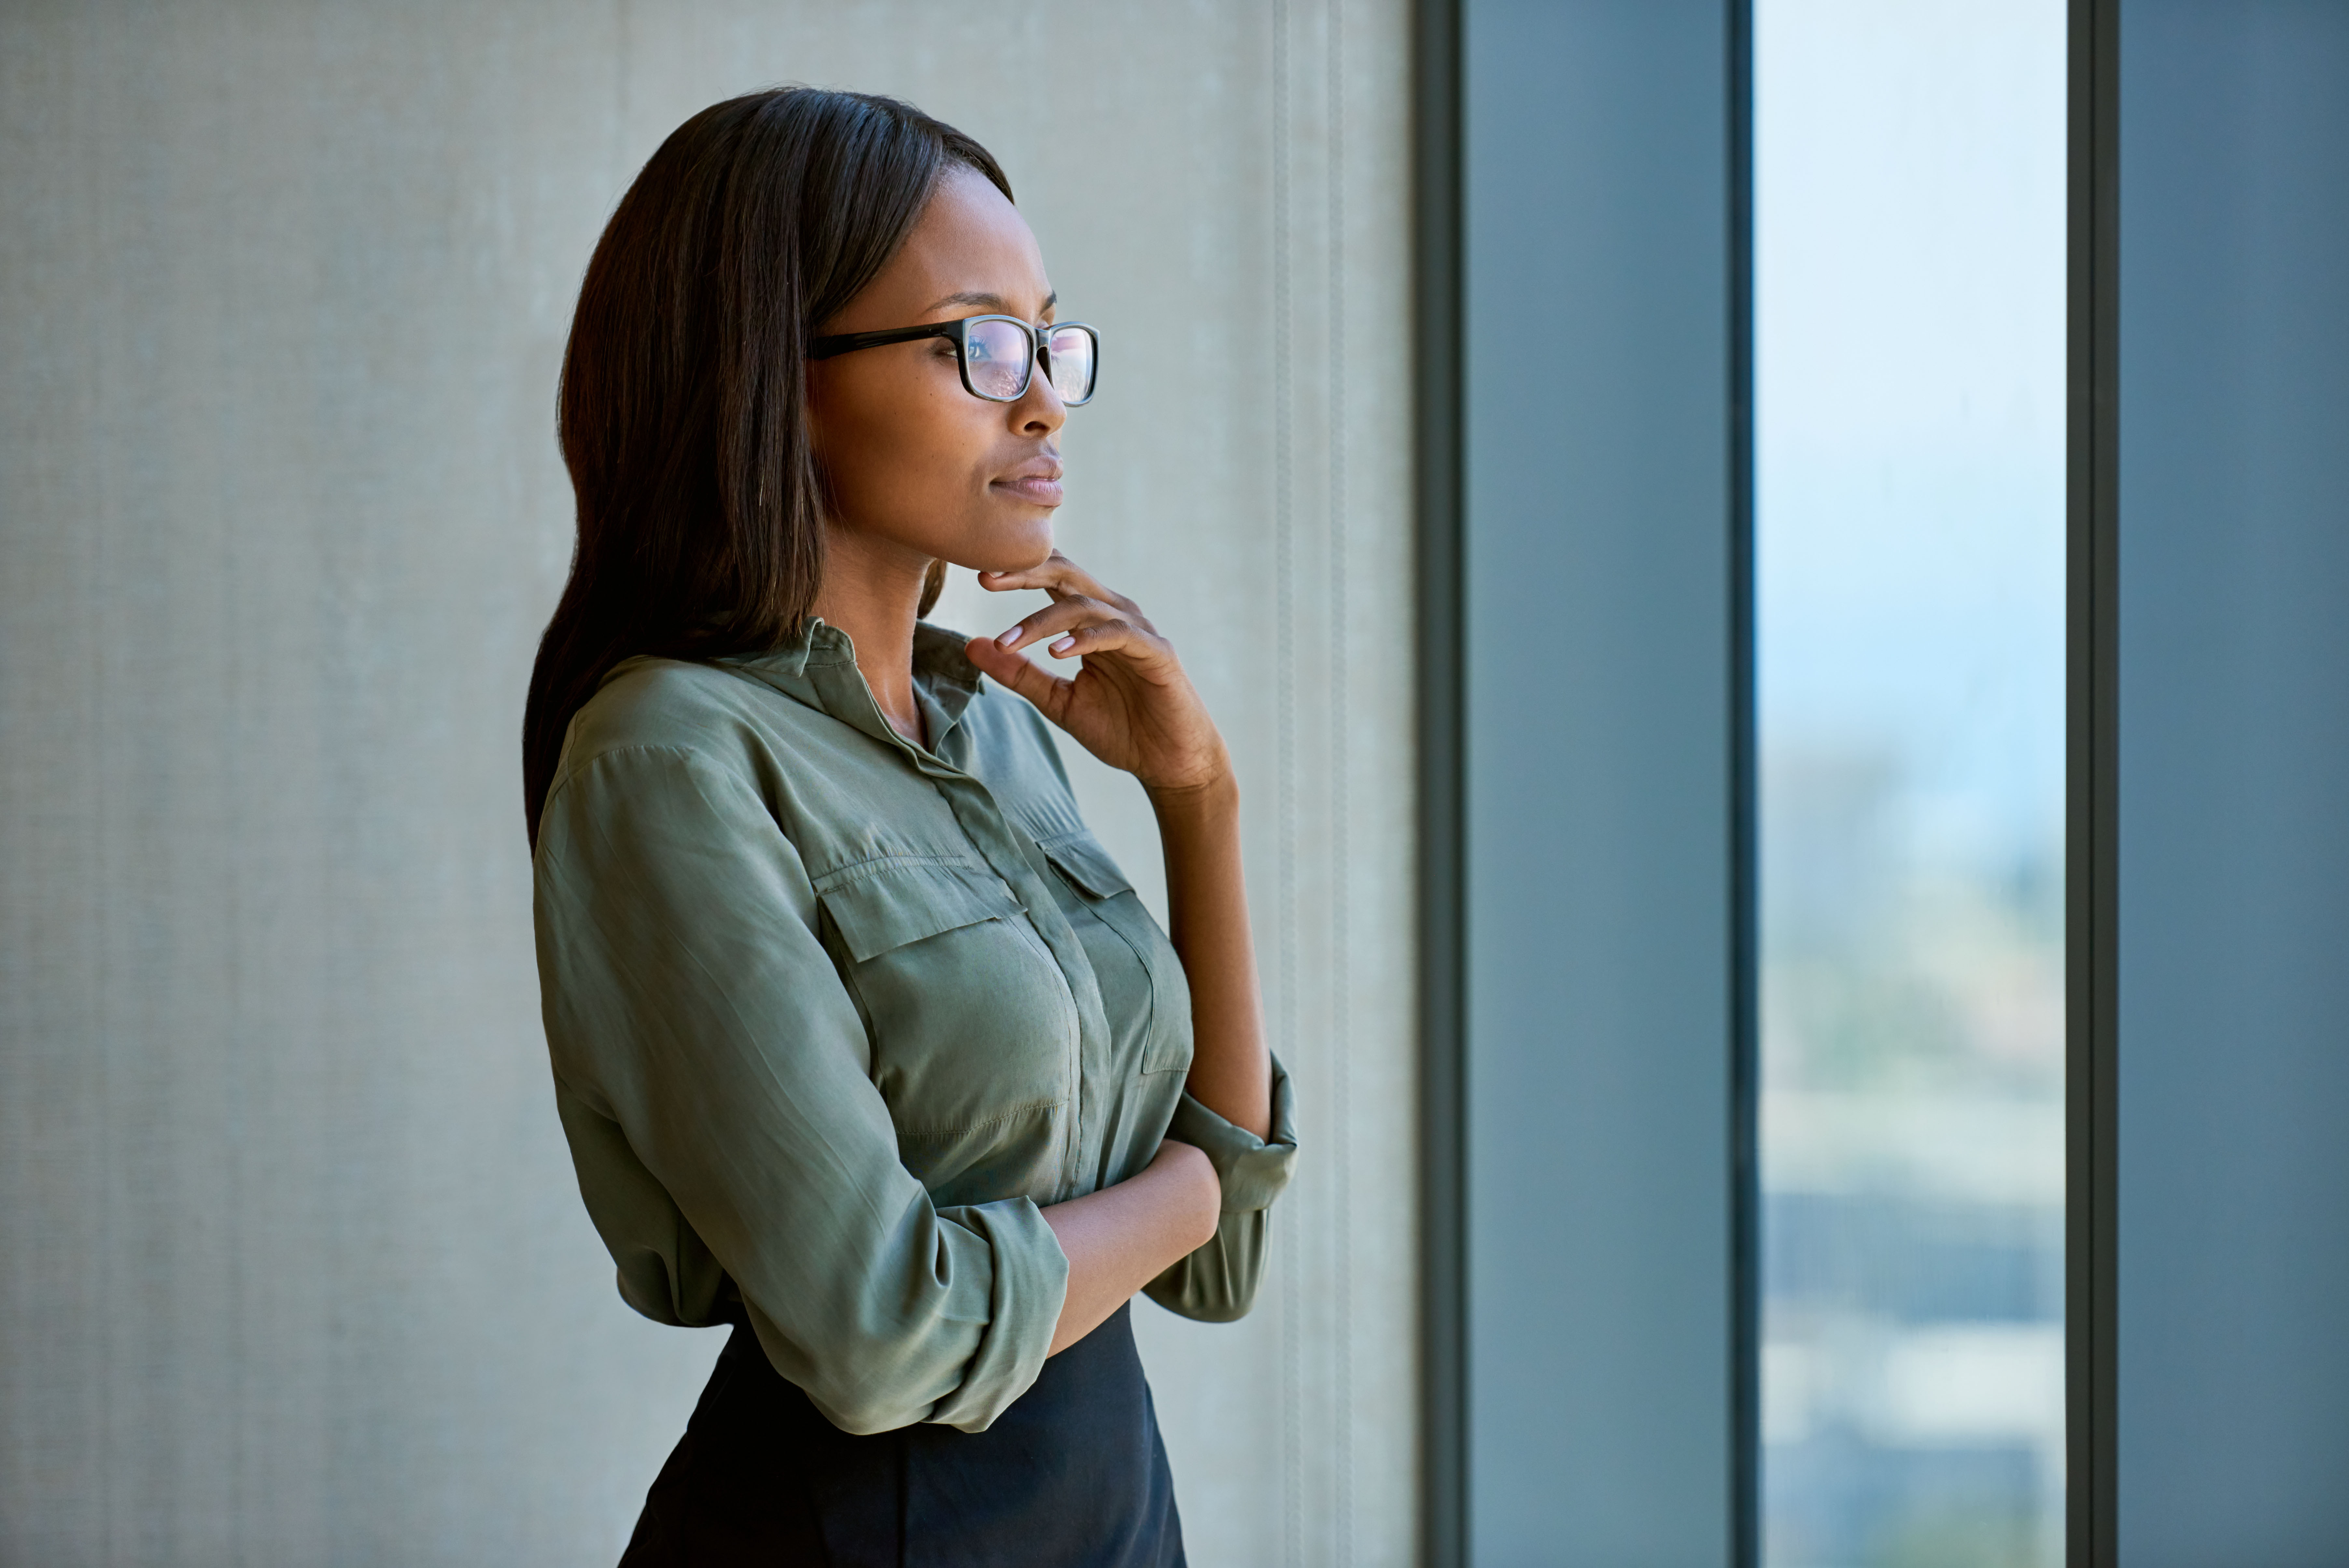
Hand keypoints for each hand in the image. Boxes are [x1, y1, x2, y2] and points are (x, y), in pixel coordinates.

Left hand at [962, 553, 1230, 793]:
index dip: (1017, 572)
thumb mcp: (1058, 701)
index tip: (978, 577)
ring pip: (1086, 606)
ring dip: (1043, 621)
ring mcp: (1138, 632)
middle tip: (986, 579)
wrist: (1170, 763)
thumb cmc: (1120, 729)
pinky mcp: (1157, 653)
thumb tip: (971, 645)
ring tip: (1009, 641)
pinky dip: (1085, 639)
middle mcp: (1114, 615)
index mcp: (1090, 621)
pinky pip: (1118, 635)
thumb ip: (1019, 673)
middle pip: (1068, 575)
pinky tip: (1056, 652)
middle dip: (1026, 573)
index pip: (1052, 580)